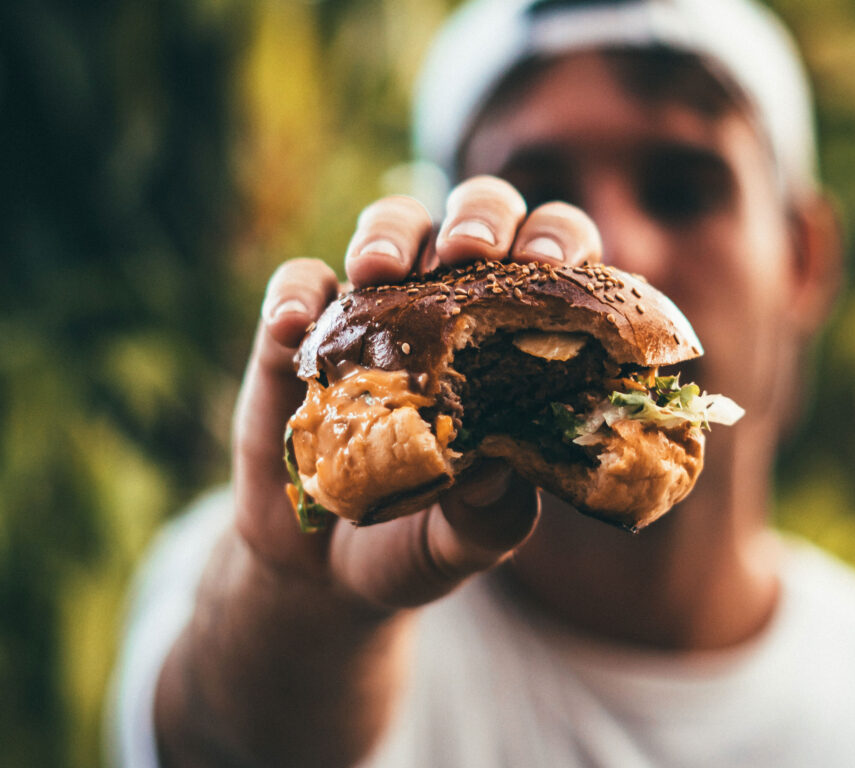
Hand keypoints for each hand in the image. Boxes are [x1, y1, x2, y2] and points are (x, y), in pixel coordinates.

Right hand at [234, 175, 602, 609]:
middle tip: (469, 250)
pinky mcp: (304, 333)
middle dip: (478, 216)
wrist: (326, 570)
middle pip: (477, 218)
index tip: (546, 261)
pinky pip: (299, 285)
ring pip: (392, 227)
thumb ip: (493, 512)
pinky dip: (296, 294)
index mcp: (517, 341)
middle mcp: (452, 308)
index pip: (554, 265)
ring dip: (390, 232)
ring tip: (379, 270)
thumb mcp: (471, 538)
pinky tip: (295, 325)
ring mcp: (376, 312)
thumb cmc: (423, 538)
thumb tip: (496, 467)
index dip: (557, 243)